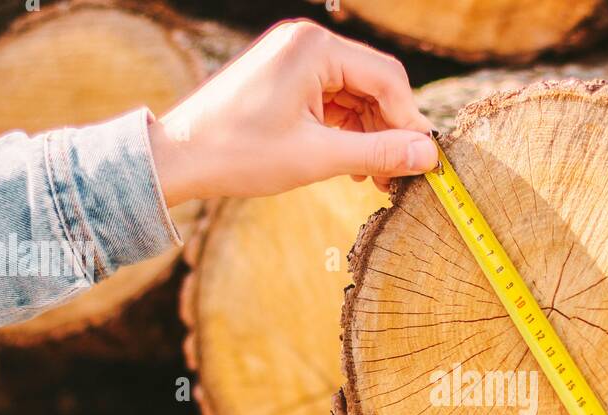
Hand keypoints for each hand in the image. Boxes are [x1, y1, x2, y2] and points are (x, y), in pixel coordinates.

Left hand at [148, 20, 435, 206]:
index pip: (387, 79)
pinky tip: (350, 164)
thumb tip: (429, 156)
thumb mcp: (317, 157)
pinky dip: (344, 130)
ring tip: (373, 179)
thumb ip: (378, 153)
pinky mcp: (285, 76)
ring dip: (368, 135)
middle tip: (398, 177)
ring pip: (354, 96)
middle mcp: (307, 43)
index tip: (423, 162)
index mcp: (315, 48)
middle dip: (388, 131)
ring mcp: (294, 58)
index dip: (409, 123)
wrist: (178, 158)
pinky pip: (331, 100)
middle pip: (373, 85)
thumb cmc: (239, 153)